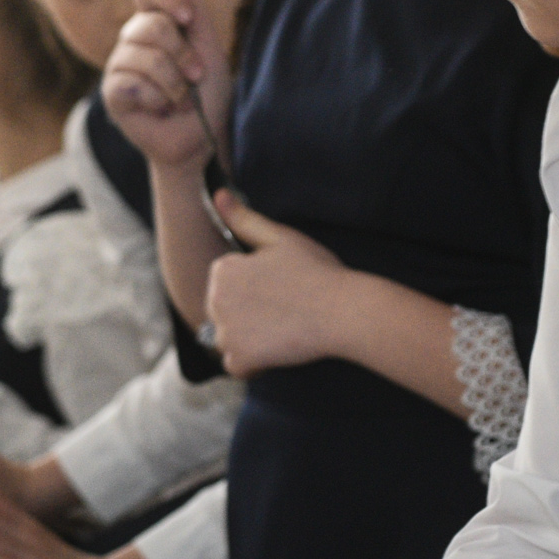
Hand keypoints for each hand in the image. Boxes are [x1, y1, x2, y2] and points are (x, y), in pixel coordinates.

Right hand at [100, 0, 229, 172]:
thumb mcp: (209, 48)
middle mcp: (134, 37)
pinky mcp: (113, 91)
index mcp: (157, 20)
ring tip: (183, 99)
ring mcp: (120, 63)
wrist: (202, 138)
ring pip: (144, 57)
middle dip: (182, 53)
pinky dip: (158, 98)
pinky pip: (132, 83)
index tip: (188, 18)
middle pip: (149, 24)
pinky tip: (161, 108)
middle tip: (196, 75)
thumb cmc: (207, 94)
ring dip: (175, 83)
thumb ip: (194, 9)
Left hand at [199, 196, 353, 373]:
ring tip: (280, 328)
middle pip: (222, 311)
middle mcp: (215, 301)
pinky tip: (277, 348)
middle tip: (283, 308)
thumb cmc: (317, 272)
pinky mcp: (240, 359)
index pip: (225, 282)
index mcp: (223, 270)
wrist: (343, 312)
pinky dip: (253, 363)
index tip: (278, 286)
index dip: (253, 285)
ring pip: (227, 339)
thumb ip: (243, 219)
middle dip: (245, 312)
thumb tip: (218, 194)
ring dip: (247, 338)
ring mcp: (226, 332)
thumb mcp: (280, 238)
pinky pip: (236, 365)